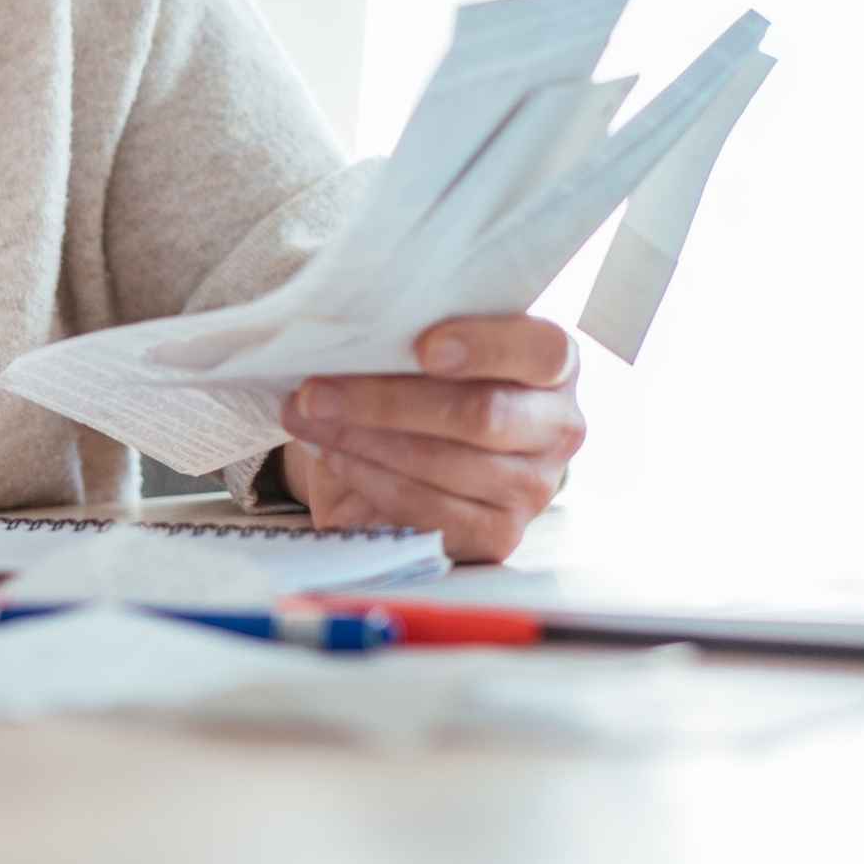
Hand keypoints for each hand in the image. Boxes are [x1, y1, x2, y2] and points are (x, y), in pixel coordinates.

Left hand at [277, 316, 584, 563]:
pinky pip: (427, 508)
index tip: (423, 347)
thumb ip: (415, 329)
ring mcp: (533, 488)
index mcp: (554, 364)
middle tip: (314, 388)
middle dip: (385, 400)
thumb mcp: (428, 342)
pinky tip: (332, 453)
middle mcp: (557, 428)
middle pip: (481, 414)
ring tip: (306, 416)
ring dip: (361, 438)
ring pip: (445, 463)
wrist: (418, 446)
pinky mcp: (497, 535)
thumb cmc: (424, 378)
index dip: (486, 347)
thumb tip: (350, 328)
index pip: (542, 351)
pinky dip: (368, 477)